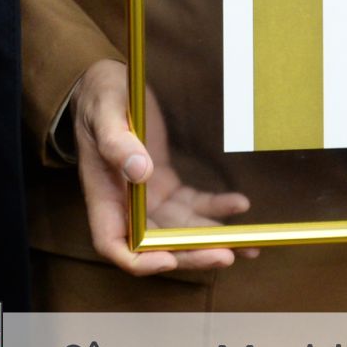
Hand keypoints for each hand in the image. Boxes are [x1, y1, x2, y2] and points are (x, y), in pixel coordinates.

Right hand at [69, 58, 253, 273]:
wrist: (107, 85)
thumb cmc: (99, 96)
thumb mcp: (105, 113)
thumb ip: (118, 143)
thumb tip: (140, 171)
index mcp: (103, 195)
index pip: (114, 244)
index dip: (139, 261)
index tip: (169, 261)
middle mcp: (125, 205)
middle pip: (156, 245)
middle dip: (191, 254)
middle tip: (225, 256)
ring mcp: (147, 197)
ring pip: (179, 231)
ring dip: (211, 239)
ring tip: (247, 246)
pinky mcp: (166, 184)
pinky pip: (192, 204)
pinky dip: (215, 207)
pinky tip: (240, 204)